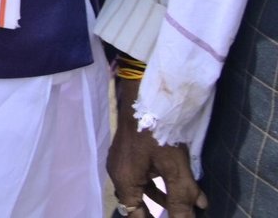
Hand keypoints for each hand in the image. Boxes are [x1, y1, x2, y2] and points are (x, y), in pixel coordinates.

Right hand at [109, 75, 206, 217]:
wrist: (143, 93)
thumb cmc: (157, 131)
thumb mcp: (174, 168)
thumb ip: (181, 198)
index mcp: (124, 180)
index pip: (134, 214)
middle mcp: (117, 172)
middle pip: (135, 202)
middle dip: (156, 213)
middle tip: (175, 216)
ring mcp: (121, 159)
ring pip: (139, 188)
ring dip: (159, 199)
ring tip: (181, 207)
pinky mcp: (128, 149)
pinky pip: (140, 174)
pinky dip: (156, 183)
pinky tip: (172, 183)